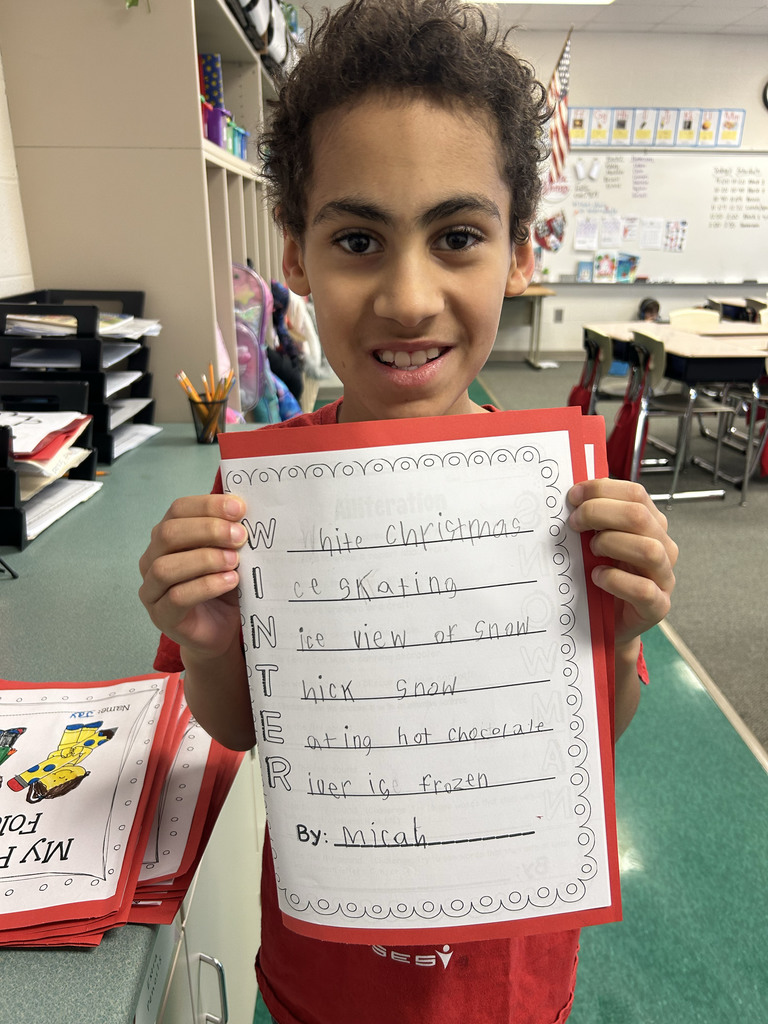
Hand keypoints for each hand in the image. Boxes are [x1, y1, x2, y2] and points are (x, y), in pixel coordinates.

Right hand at [138, 494, 247, 658]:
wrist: (222, 629)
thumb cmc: (224, 585)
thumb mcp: (230, 553)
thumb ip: (230, 532)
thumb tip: (243, 507)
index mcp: (167, 536)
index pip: (178, 509)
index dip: (208, 505)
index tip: (239, 509)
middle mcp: (152, 559)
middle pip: (168, 534)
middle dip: (208, 530)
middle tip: (240, 536)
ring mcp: (152, 589)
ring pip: (166, 567)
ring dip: (205, 559)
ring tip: (235, 562)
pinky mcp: (162, 616)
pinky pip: (177, 597)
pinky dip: (206, 586)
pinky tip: (230, 581)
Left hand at [567, 479, 677, 647]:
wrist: (606, 623)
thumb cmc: (601, 579)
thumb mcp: (597, 544)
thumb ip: (593, 521)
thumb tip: (572, 496)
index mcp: (651, 525)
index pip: (636, 493)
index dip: (602, 489)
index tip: (573, 496)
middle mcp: (663, 547)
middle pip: (639, 516)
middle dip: (599, 512)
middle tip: (574, 523)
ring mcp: (663, 577)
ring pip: (648, 549)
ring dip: (611, 544)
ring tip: (591, 552)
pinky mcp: (657, 606)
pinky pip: (644, 589)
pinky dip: (615, 580)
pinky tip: (597, 577)